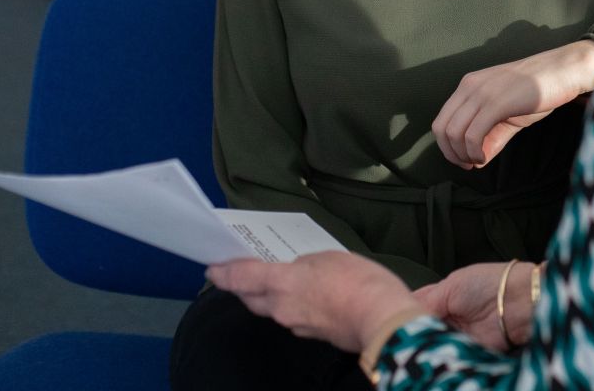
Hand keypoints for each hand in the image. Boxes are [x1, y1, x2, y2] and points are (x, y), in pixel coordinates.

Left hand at [207, 252, 423, 352]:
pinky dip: (295, 306)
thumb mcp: (331, 257)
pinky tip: (310, 298)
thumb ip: (307, 264)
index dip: (224, 273)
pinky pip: (294, 317)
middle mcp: (281, 307)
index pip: (242, 278)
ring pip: (273, 309)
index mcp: (282, 282)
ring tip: (280, 283)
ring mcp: (295, 325)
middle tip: (239, 275)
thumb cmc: (359, 281)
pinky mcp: (312, 335)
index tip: (212, 268)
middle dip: (242, 287)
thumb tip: (298, 272)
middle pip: (252, 298)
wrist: (382, 319)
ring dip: (270, 297)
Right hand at [413, 261, 535, 351]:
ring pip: (431, 343)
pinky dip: (439, 354)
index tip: (392, 319)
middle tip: (403, 334)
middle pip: (421, 327)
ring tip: (418, 340)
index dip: (404, 313)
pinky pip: (447, 355)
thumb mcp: (451, 286)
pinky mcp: (466, 351)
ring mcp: (456, 335)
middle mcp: (447, 317)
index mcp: (442, 296)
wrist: (519, 301)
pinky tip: (432, 351)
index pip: (415, 306)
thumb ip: (426, 301)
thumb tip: (406, 314)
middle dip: (413, 330)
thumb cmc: (489, 284)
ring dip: (426, 343)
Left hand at [433, 40, 593, 168]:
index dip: (447, 146)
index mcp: (469, 85)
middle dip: (451, 153)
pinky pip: (473, 134)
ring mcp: (482, 93)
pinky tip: (484, 157)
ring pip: (454, 132)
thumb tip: (477, 159)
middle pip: (442, 127)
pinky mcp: (497, 102)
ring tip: (479, 161)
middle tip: (469, 164)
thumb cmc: (539, 90)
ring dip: (463, 155)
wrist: (564, 71)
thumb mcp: (509, 114)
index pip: (442, 120)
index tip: (464, 159)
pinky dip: (474, 152)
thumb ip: (492, 135)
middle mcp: (470, 86)